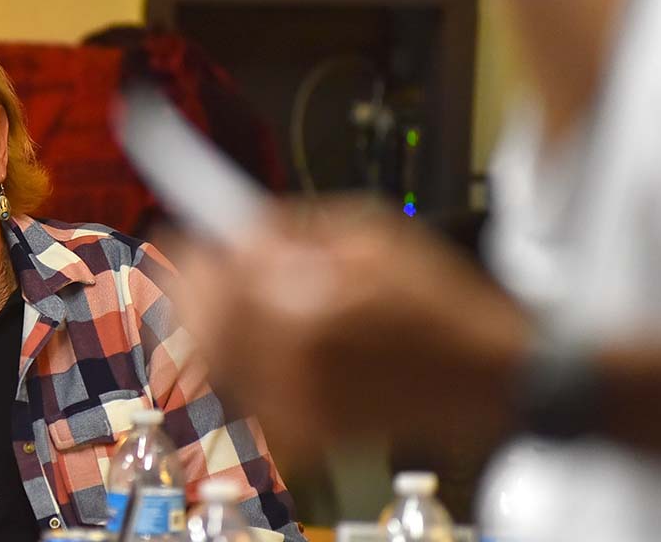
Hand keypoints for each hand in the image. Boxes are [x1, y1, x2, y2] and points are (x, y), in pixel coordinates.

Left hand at [176, 198, 529, 455]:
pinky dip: (237, 369)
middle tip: (196, 266)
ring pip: (211, 364)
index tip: (178, 236)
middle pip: (198, 326)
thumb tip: (238, 228)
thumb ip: (294, 229)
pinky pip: (242, 398)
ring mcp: (295, 405)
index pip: (215, 280)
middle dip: (189, 288)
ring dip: (207, 326)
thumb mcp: (370, 232)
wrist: (482, 374)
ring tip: (228, 301)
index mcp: (308, 305)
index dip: (189, 255)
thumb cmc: (437, 300)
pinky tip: (257, 346)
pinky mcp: (304, 433)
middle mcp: (292, 363)